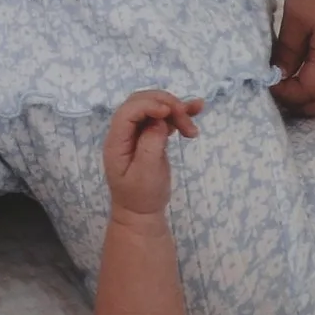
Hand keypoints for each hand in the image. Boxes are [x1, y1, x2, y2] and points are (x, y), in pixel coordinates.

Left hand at [102, 90, 201, 214]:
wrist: (141, 212)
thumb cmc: (141, 196)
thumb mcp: (146, 174)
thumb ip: (150, 145)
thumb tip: (159, 122)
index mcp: (116, 141)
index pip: (128, 112)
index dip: (148, 105)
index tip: (169, 112)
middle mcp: (124, 132)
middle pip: (141, 103)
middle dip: (165, 105)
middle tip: (185, 120)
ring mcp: (137, 131)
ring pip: (155, 107)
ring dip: (175, 110)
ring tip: (192, 128)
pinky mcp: (151, 134)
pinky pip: (164, 117)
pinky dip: (179, 113)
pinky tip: (197, 108)